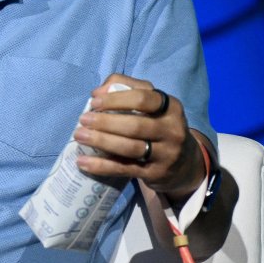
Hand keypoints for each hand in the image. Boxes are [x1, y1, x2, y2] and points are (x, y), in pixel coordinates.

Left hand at [72, 74, 202, 196]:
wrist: (184, 163)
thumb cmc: (158, 125)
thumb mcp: (151, 104)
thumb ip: (126, 88)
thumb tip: (98, 92)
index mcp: (170, 107)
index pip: (142, 98)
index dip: (116, 99)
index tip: (94, 102)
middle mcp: (172, 130)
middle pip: (135, 125)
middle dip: (105, 122)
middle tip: (83, 120)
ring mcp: (166, 154)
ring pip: (130, 148)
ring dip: (101, 142)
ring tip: (79, 136)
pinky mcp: (155, 173)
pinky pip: (125, 169)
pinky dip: (102, 166)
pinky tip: (83, 161)